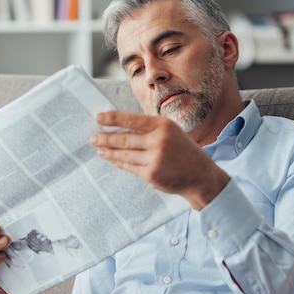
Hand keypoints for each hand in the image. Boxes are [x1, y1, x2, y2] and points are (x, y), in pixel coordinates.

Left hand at [90, 111, 229, 209]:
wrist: (200, 176)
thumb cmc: (183, 151)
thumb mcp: (171, 132)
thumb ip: (149, 129)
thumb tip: (120, 128)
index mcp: (163, 125)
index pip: (132, 119)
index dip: (113, 119)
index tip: (98, 118)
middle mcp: (159, 140)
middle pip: (125, 138)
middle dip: (105, 138)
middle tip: (93, 138)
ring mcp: (155, 158)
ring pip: (124, 154)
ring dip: (109, 152)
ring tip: (99, 149)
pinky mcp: (151, 174)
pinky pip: (129, 167)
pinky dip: (119, 162)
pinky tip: (112, 159)